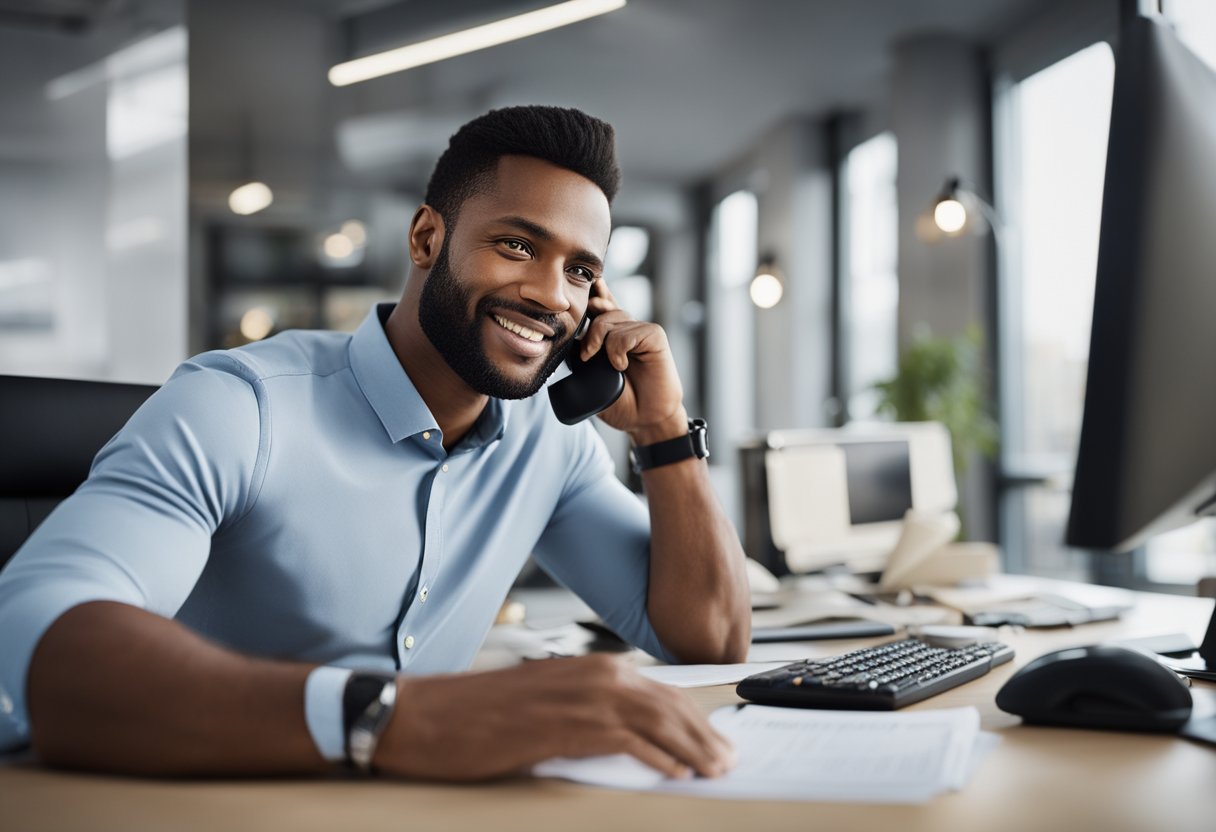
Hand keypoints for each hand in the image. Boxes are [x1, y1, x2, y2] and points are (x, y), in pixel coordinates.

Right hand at [373, 655, 735, 781]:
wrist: (426, 714)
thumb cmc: (476, 713)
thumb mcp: (544, 705)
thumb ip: (588, 714)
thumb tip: (628, 739)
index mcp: (591, 667)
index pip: (659, 691)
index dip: (692, 718)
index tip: (712, 738)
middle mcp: (594, 675)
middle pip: (668, 704)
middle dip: (703, 733)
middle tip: (727, 757)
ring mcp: (581, 697)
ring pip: (657, 720)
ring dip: (692, 747)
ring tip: (715, 768)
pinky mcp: (566, 725)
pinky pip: (627, 740)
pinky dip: (658, 756)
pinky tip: (676, 772)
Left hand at [578, 281, 686, 441]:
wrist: (645, 419)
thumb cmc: (620, 401)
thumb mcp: (591, 376)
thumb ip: (581, 355)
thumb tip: (564, 337)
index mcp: (612, 333)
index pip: (600, 303)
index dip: (592, 291)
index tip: (581, 282)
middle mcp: (626, 327)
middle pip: (599, 308)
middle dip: (586, 324)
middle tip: (586, 354)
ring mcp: (641, 330)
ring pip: (610, 320)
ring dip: (599, 342)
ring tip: (608, 366)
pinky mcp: (654, 336)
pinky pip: (626, 333)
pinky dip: (618, 350)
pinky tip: (622, 366)